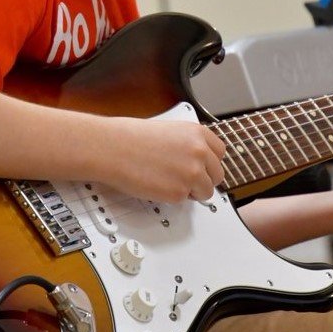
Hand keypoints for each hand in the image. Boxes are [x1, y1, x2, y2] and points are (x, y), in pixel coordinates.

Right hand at [96, 117, 225, 202]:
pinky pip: (185, 201)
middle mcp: (199, 152)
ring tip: (171, 183)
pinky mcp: (179, 192)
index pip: (220, 153)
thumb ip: (189, 143)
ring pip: (206, 191)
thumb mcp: (171, 130)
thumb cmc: (132, 137)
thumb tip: (197, 159)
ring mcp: (191, 173)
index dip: (209, 162)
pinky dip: (173, 197)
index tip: (204, 168)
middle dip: (204, 179)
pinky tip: (158, 186)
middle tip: (186, 180)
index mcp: (198, 133)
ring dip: (192, 191)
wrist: (113, 147)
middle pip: (217, 174)